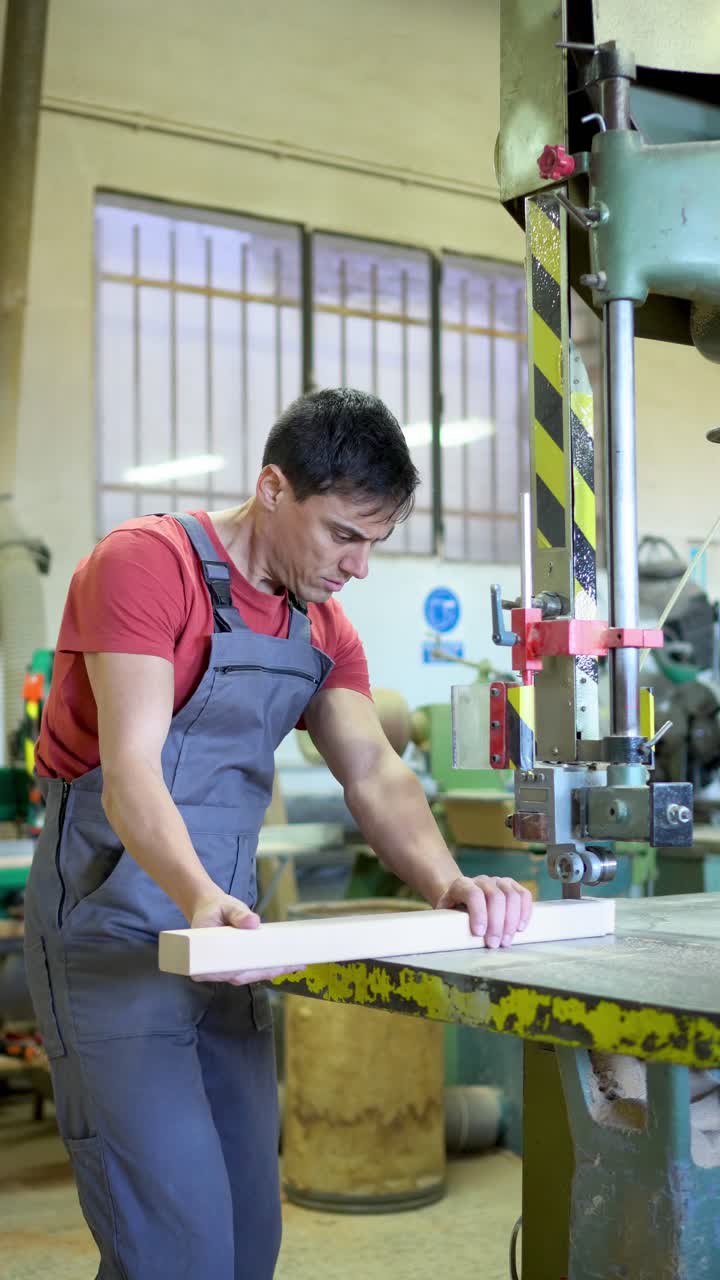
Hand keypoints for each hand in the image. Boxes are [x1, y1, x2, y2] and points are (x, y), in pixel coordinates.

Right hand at [189, 891, 305, 985]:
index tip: (272, 970)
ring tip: (294, 965)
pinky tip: (283, 965)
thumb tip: (252, 922)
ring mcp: (222, 969)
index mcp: (205, 957)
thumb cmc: (214, 908)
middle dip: (267, 972)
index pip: (230, 971)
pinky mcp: (231, 966)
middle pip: (242, 976)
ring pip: (247, 975)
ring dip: (269, 971)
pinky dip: (265, 968)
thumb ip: (238, 914)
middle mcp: (212, 969)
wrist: (207, 908)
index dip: (252, 972)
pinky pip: (247, 971)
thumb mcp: (226, 907)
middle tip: (292, 965)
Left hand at [435, 875, 532, 948]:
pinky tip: (520, 928)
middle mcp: (481, 880)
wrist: (462, 900)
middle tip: (495, 944)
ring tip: (506, 941)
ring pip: (512, 896)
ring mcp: (498, 881)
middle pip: (495, 896)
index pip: (473, 894)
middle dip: (497, 923)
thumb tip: (450, 940)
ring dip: (511, 921)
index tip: (480, 934)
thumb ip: (447, 925)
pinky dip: (525, 912)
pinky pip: (524, 895)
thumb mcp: (445, 917)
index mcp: (462, 885)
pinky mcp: (512, 886)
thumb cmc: (454, 913)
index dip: (479, 914)